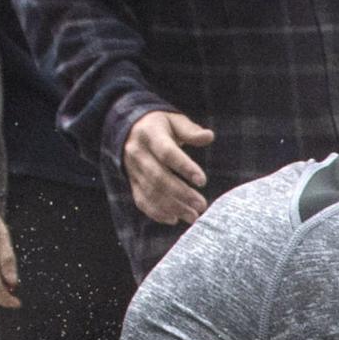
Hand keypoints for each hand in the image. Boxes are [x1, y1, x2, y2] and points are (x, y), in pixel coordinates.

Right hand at [123, 109, 215, 225]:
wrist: (129, 128)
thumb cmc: (160, 125)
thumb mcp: (174, 120)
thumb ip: (191, 131)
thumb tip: (209, 136)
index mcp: (150, 134)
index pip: (167, 153)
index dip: (185, 168)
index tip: (202, 181)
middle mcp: (138, 153)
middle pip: (159, 177)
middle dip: (181, 194)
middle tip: (201, 205)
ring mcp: (132, 170)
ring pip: (151, 192)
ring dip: (173, 207)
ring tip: (193, 216)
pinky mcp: (131, 182)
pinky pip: (141, 200)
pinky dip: (157, 213)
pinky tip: (174, 219)